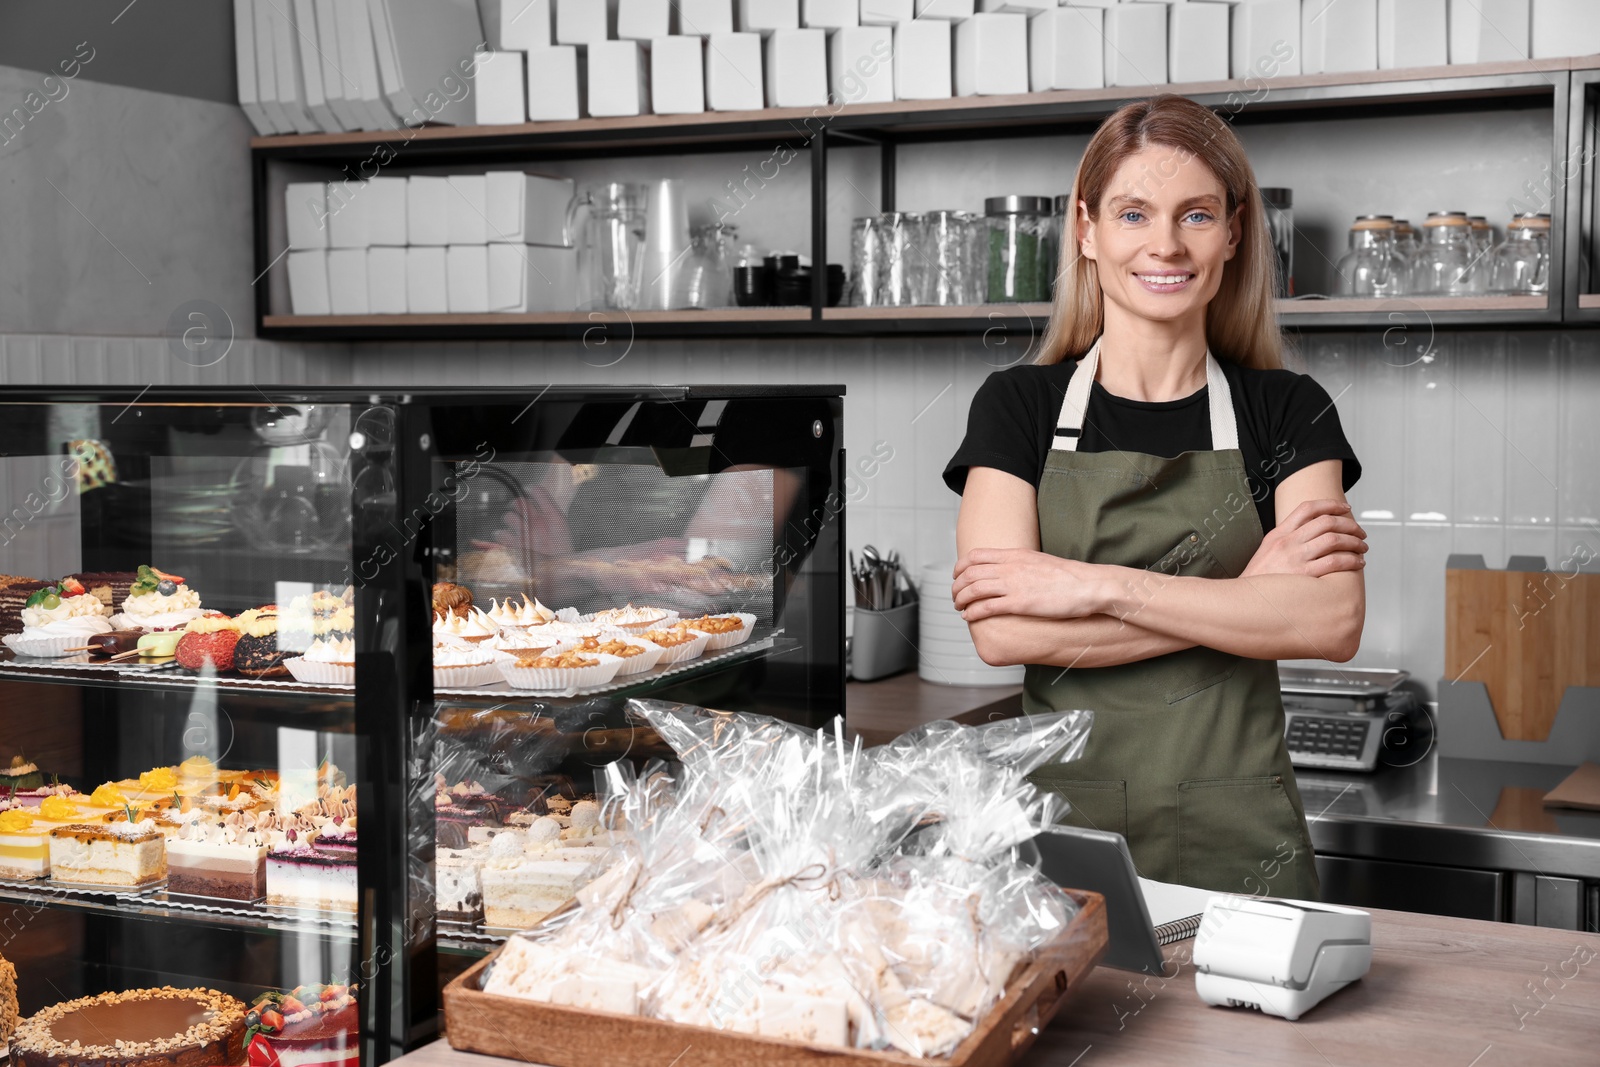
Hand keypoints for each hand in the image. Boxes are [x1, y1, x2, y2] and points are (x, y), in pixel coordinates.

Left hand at [952, 548, 1108, 620]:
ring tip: (959, 608)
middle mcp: (1010, 567)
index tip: (957, 577)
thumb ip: (1022, 565)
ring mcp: (1014, 584)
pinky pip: (986, 606)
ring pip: (973, 589)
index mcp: (1015, 554)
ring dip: (961, 599)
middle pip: (969, 573)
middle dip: (956, 586)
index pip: (975, 555)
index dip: (960, 567)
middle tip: (955, 596)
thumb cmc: (1070, 578)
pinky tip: (969, 617)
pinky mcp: (1020, 603)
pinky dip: (973, 612)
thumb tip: (1011, 572)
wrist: (1090, 586)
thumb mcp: (1040, 562)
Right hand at [1241, 499, 1367, 578]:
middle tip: (1360, 532)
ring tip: (1362, 547)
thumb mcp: (1267, 552)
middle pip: (1326, 522)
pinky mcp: (1303, 575)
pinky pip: (1334, 562)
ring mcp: (1295, 558)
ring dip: (1354, 542)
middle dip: (1350, 525)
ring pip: (1334, 540)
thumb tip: (1312, 535)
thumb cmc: (1259, 580)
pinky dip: (1351, 560)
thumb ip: (1286, 540)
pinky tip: (1357, 563)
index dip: (1331, 504)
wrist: (1244, 601)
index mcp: (1278, 534)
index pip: (1307, 508)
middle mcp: (1287, 542)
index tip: (1345, 508)